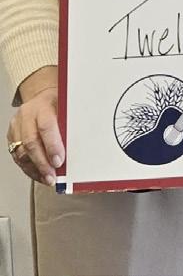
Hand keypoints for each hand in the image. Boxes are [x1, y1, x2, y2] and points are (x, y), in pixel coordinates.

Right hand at [7, 68, 63, 185]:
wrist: (41, 96)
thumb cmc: (58, 102)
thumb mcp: (67, 106)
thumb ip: (70, 123)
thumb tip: (78, 146)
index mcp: (42, 106)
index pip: (46, 127)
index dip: (52, 146)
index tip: (59, 161)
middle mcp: (26, 116)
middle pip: (31, 143)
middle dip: (42, 163)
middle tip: (52, 176)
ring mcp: (16, 126)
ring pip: (21, 152)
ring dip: (35, 169)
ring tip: (47, 179)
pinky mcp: (11, 136)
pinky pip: (17, 156)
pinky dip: (29, 168)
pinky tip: (38, 174)